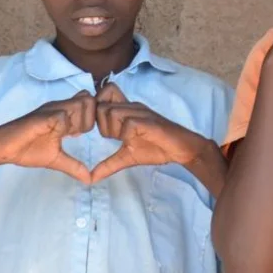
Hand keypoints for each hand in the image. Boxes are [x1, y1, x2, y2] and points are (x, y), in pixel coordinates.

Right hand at [0, 93, 96, 182]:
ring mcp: (51, 110)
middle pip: (90, 101)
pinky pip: (62, 116)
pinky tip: (58, 136)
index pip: (90, 104)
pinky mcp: (42, 117)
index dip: (94, 118)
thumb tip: (90, 180)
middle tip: (78, 134)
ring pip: (80, 104)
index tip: (81, 134)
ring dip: (79, 120)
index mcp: (65, 115)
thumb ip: (74, 166)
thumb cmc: (27, 150)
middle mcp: (60, 108)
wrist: (3, 148)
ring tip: (68, 135)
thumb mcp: (56, 160)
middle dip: (91, 118)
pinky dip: (65, 126)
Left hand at [89, 82, 208, 181]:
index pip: (103, 93)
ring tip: (126, 140)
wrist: (182, 149)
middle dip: (102, 125)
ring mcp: (140, 112)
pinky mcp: (148, 120)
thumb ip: (108, 164)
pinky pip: (128, 124)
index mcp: (125, 111)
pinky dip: (127, 135)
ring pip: (111, 112)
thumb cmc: (156, 149)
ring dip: (114, 130)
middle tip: (115, 138)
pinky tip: (135, 141)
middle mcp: (131, 106)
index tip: (103, 130)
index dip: (96, 110)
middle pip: (100, 106)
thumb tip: (90, 179)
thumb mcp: (127, 157)